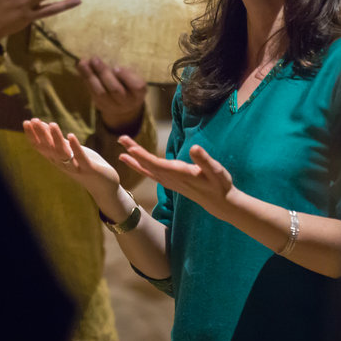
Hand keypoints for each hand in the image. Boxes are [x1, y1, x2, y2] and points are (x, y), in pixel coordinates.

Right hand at [23, 118, 119, 202]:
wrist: (104, 187)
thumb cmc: (85, 165)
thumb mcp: (70, 151)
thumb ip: (57, 140)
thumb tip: (44, 125)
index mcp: (56, 160)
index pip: (41, 147)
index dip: (33, 136)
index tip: (26, 122)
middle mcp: (62, 164)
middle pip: (49, 149)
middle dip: (41, 134)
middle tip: (34, 120)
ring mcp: (75, 167)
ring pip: (62, 153)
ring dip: (57, 139)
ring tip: (52, 124)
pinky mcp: (89, 169)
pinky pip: (80, 158)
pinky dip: (75, 147)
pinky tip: (71, 135)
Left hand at [77, 57, 146, 133]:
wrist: (124, 106)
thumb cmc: (130, 85)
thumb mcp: (134, 78)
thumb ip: (126, 71)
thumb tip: (109, 61)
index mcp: (139, 93)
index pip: (136, 86)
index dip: (126, 77)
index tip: (116, 67)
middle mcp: (127, 102)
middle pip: (115, 89)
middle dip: (104, 73)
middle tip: (95, 59)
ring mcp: (113, 106)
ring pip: (100, 92)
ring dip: (90, 76)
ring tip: (82, 63)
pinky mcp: (101, 106)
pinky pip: (92, 93)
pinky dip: (86, 80)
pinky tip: (80, 69)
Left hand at [118, 136, 234, 219]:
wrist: (219, 202)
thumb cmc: (219, 184)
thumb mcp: (216, 170)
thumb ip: (204, 160)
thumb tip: (195, 148)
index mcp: (180, 173)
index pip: (157, 164)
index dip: (143, 156)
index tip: (130, 148)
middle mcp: (171, 178)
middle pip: (148, 165)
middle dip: (134, 152)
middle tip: (121, 138)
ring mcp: (170, 182)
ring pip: (148, 171)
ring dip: (134, 160)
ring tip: (121, 152)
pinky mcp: (170, 182)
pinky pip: (151, 174)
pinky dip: (141, 168)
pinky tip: (134, 163)